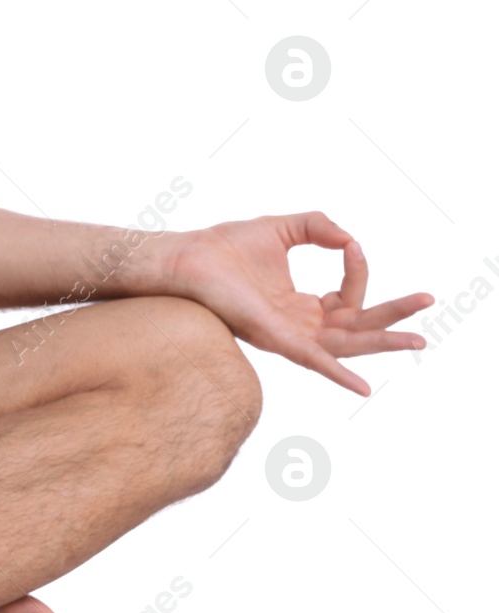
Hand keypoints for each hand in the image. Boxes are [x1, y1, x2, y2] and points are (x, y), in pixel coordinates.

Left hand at [163, 212, 430, 395]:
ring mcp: (287, 334)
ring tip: (418, 337)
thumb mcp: (283, 228)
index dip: (358, 272)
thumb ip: (320, 227)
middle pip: (357, 328)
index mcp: (299, 305)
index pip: (348, 298)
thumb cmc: (223, 247)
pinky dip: (336, 372)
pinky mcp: (273, 338)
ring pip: (345, 344)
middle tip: (428, 304)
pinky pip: (311, 359)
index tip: (352, 246)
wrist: (185, 258)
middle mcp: (297, 325)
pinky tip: (361, 385)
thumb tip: (350, 239)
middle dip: (394, 318)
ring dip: (382, 341)